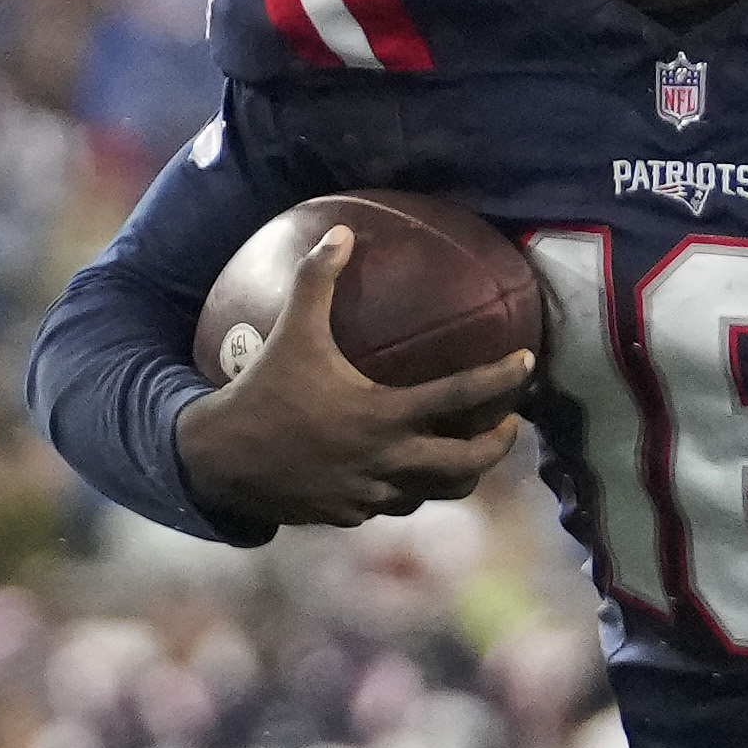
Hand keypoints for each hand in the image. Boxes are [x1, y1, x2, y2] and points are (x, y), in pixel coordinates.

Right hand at [171, 226, 534, 531]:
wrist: (220, 459)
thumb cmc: (262, 389)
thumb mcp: (292, 332)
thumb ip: (317, 281)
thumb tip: (339, 232)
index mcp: (382, 415)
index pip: (459, 397)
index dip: (501, 379)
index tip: (528, 364)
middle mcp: (386, 460)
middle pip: (466, 466)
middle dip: (498, 447)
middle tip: (510, 426)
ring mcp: (371, 494)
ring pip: (434, 493)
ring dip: (454, 475)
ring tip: (466, 454)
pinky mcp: (351, 515)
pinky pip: (391, 505)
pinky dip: (404, 490)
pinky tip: (402, 472)